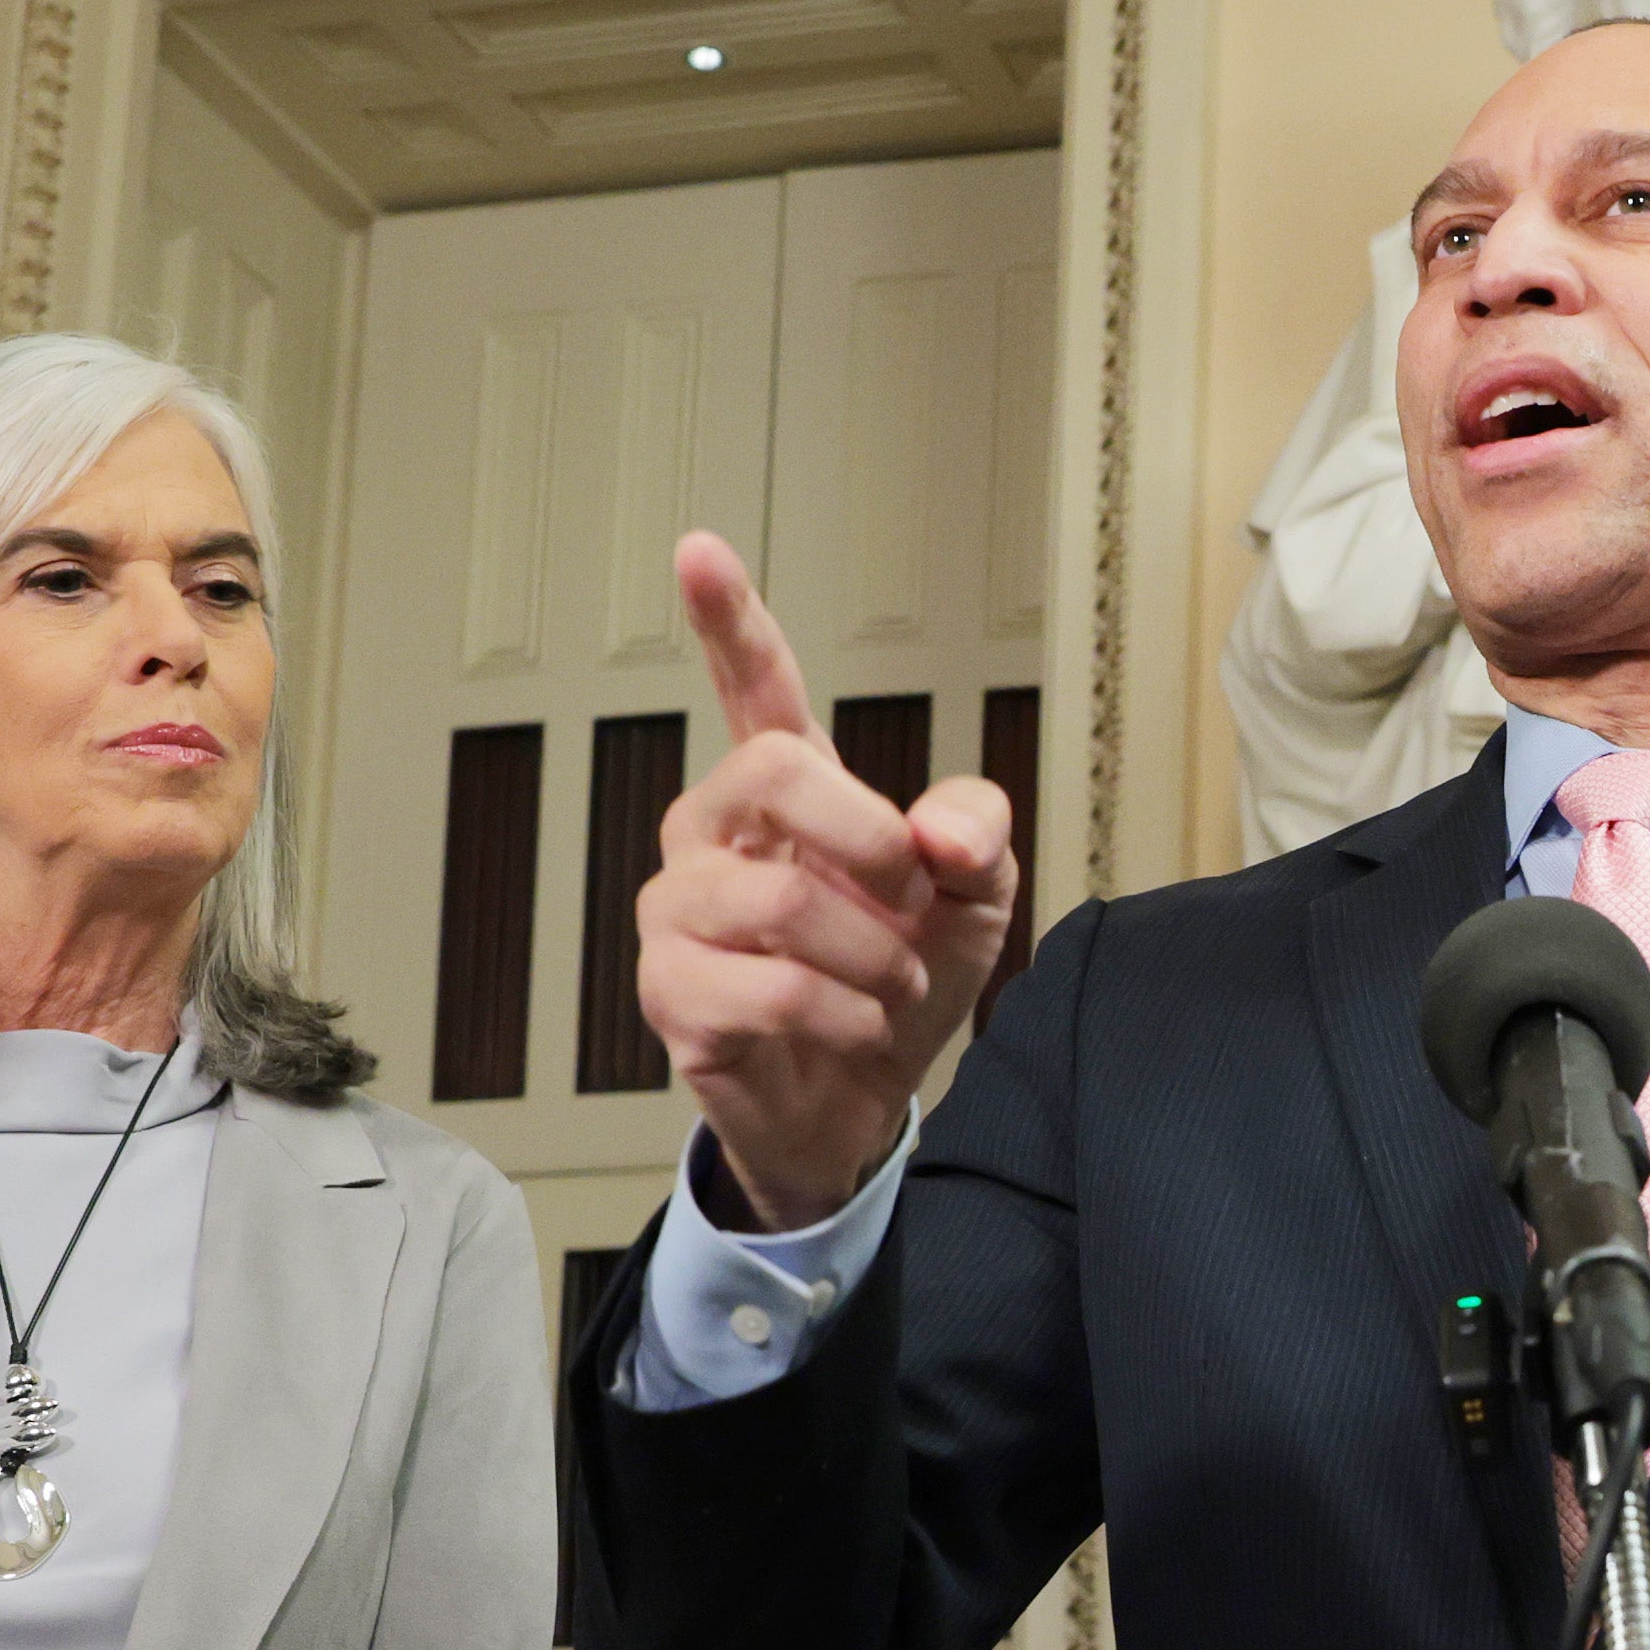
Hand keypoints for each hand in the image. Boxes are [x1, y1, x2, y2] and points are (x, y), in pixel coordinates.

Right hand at [634, 534, 1019, 1229]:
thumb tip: (938, 835)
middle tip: (915, 897)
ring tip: (893, 984)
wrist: (865, 1100)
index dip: (726, 618)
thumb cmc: (903, 979)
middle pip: (772, 771)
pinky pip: (770, 988)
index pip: (752, 686)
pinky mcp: (671, 992)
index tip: (698, 549)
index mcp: (785, 790)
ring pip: (780, 897)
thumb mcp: (977, 898)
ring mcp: (679, 910)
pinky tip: (853, 1027)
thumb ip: (978, 835)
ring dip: (873, 953)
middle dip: (870, 837)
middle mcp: (713, 833)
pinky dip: (845, 1014)